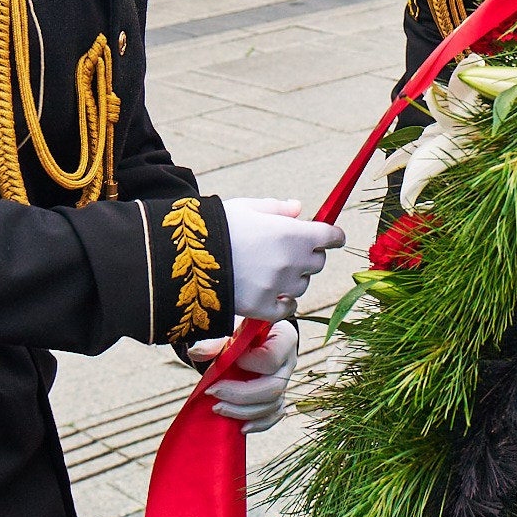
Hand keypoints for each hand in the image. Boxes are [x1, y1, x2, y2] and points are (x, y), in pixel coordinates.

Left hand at [190, 319, 300, 434]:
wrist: (240, 337)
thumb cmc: (236, 328)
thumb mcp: (227, 328)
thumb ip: (215, 340)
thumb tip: (197, 352)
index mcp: (284, 337)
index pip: (272, 358)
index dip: (248, 363)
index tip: (229, 359)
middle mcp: (289, 360)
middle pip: (274, 386)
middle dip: (240, 395)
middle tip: (213, 393)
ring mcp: (285, 380)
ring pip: (273, 404)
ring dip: (243, 411)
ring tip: (217, 408)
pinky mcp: (277, 395)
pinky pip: (274, 415)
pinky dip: (259, 424)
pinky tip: (240, 427)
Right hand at [222, 197, 337, 319]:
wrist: (183, 256)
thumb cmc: (216, 225)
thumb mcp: (247, 207)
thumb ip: (277, 209)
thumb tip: (298, 208)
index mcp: (292, 233)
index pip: (330, 236)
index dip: (332, 236)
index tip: (333, 237)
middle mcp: (291, 261)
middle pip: (318, 262)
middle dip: (309, 257)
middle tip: (290, 252)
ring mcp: (278, 286)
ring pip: (302, 286)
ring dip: (294, 279)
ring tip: (273, 272)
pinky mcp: (262, 307)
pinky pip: (287, 309)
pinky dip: (285, 304)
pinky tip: (275, 297)